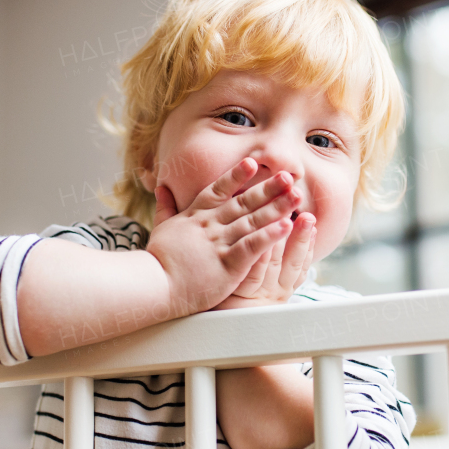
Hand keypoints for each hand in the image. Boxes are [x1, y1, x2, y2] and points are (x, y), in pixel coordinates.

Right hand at [145, 157, 301, 315]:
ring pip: (252, 221)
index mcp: (195, 216)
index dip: (237, 176)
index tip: (253, 163)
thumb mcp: (161, 227)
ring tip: (296, 197)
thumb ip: (165, 207)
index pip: (218, 190)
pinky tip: (287, 226)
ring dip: (276, 207)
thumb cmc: (157, 261)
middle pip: (243, 202)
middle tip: (289, 176)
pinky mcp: (227, 264)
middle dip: (268, 188)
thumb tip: (161, 187)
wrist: (153, 285)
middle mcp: (209, 226)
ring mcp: (219, 243)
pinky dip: (270, 235)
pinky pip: (252, 246)